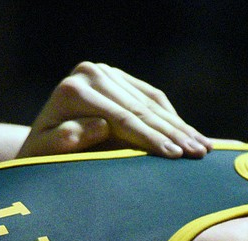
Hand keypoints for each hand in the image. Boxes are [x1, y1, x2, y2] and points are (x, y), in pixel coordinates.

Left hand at [18, 62, 211, 159]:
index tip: (175, 157)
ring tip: (205, 148)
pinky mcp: (118, 77)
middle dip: (174, 133)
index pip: (122, 118)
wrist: (42, 148)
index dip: (151, 138)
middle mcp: (89, 73)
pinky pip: (152, 97)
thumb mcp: (47, 156)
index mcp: (74, 91)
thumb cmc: (43, 162)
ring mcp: (105, 72)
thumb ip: (67, 140)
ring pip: (151, 102)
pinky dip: (173, 116)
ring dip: (180, 127)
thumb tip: (100, 124)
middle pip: (140, 108)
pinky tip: (192, 134)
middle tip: (200, 153)